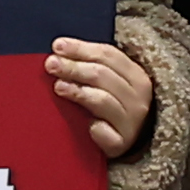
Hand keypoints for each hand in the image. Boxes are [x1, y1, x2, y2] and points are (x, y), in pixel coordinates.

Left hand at [44, 34, 151, 158]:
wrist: (125, 142)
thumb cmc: (111, 107)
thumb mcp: (109, 83)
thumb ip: (90, 66)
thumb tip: (59, 50)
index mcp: (136, 76)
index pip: (108, 55)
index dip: (81, 48)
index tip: (57, 46)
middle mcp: (138, 98)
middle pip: (102, 75)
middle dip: (74, 67)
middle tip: (51, 64)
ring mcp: (132, 122)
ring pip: (102, 100)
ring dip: (78, 92)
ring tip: (58, 87)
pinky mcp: (121, 144)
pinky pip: (105, 132)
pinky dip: (96, 128)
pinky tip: (87, 125)